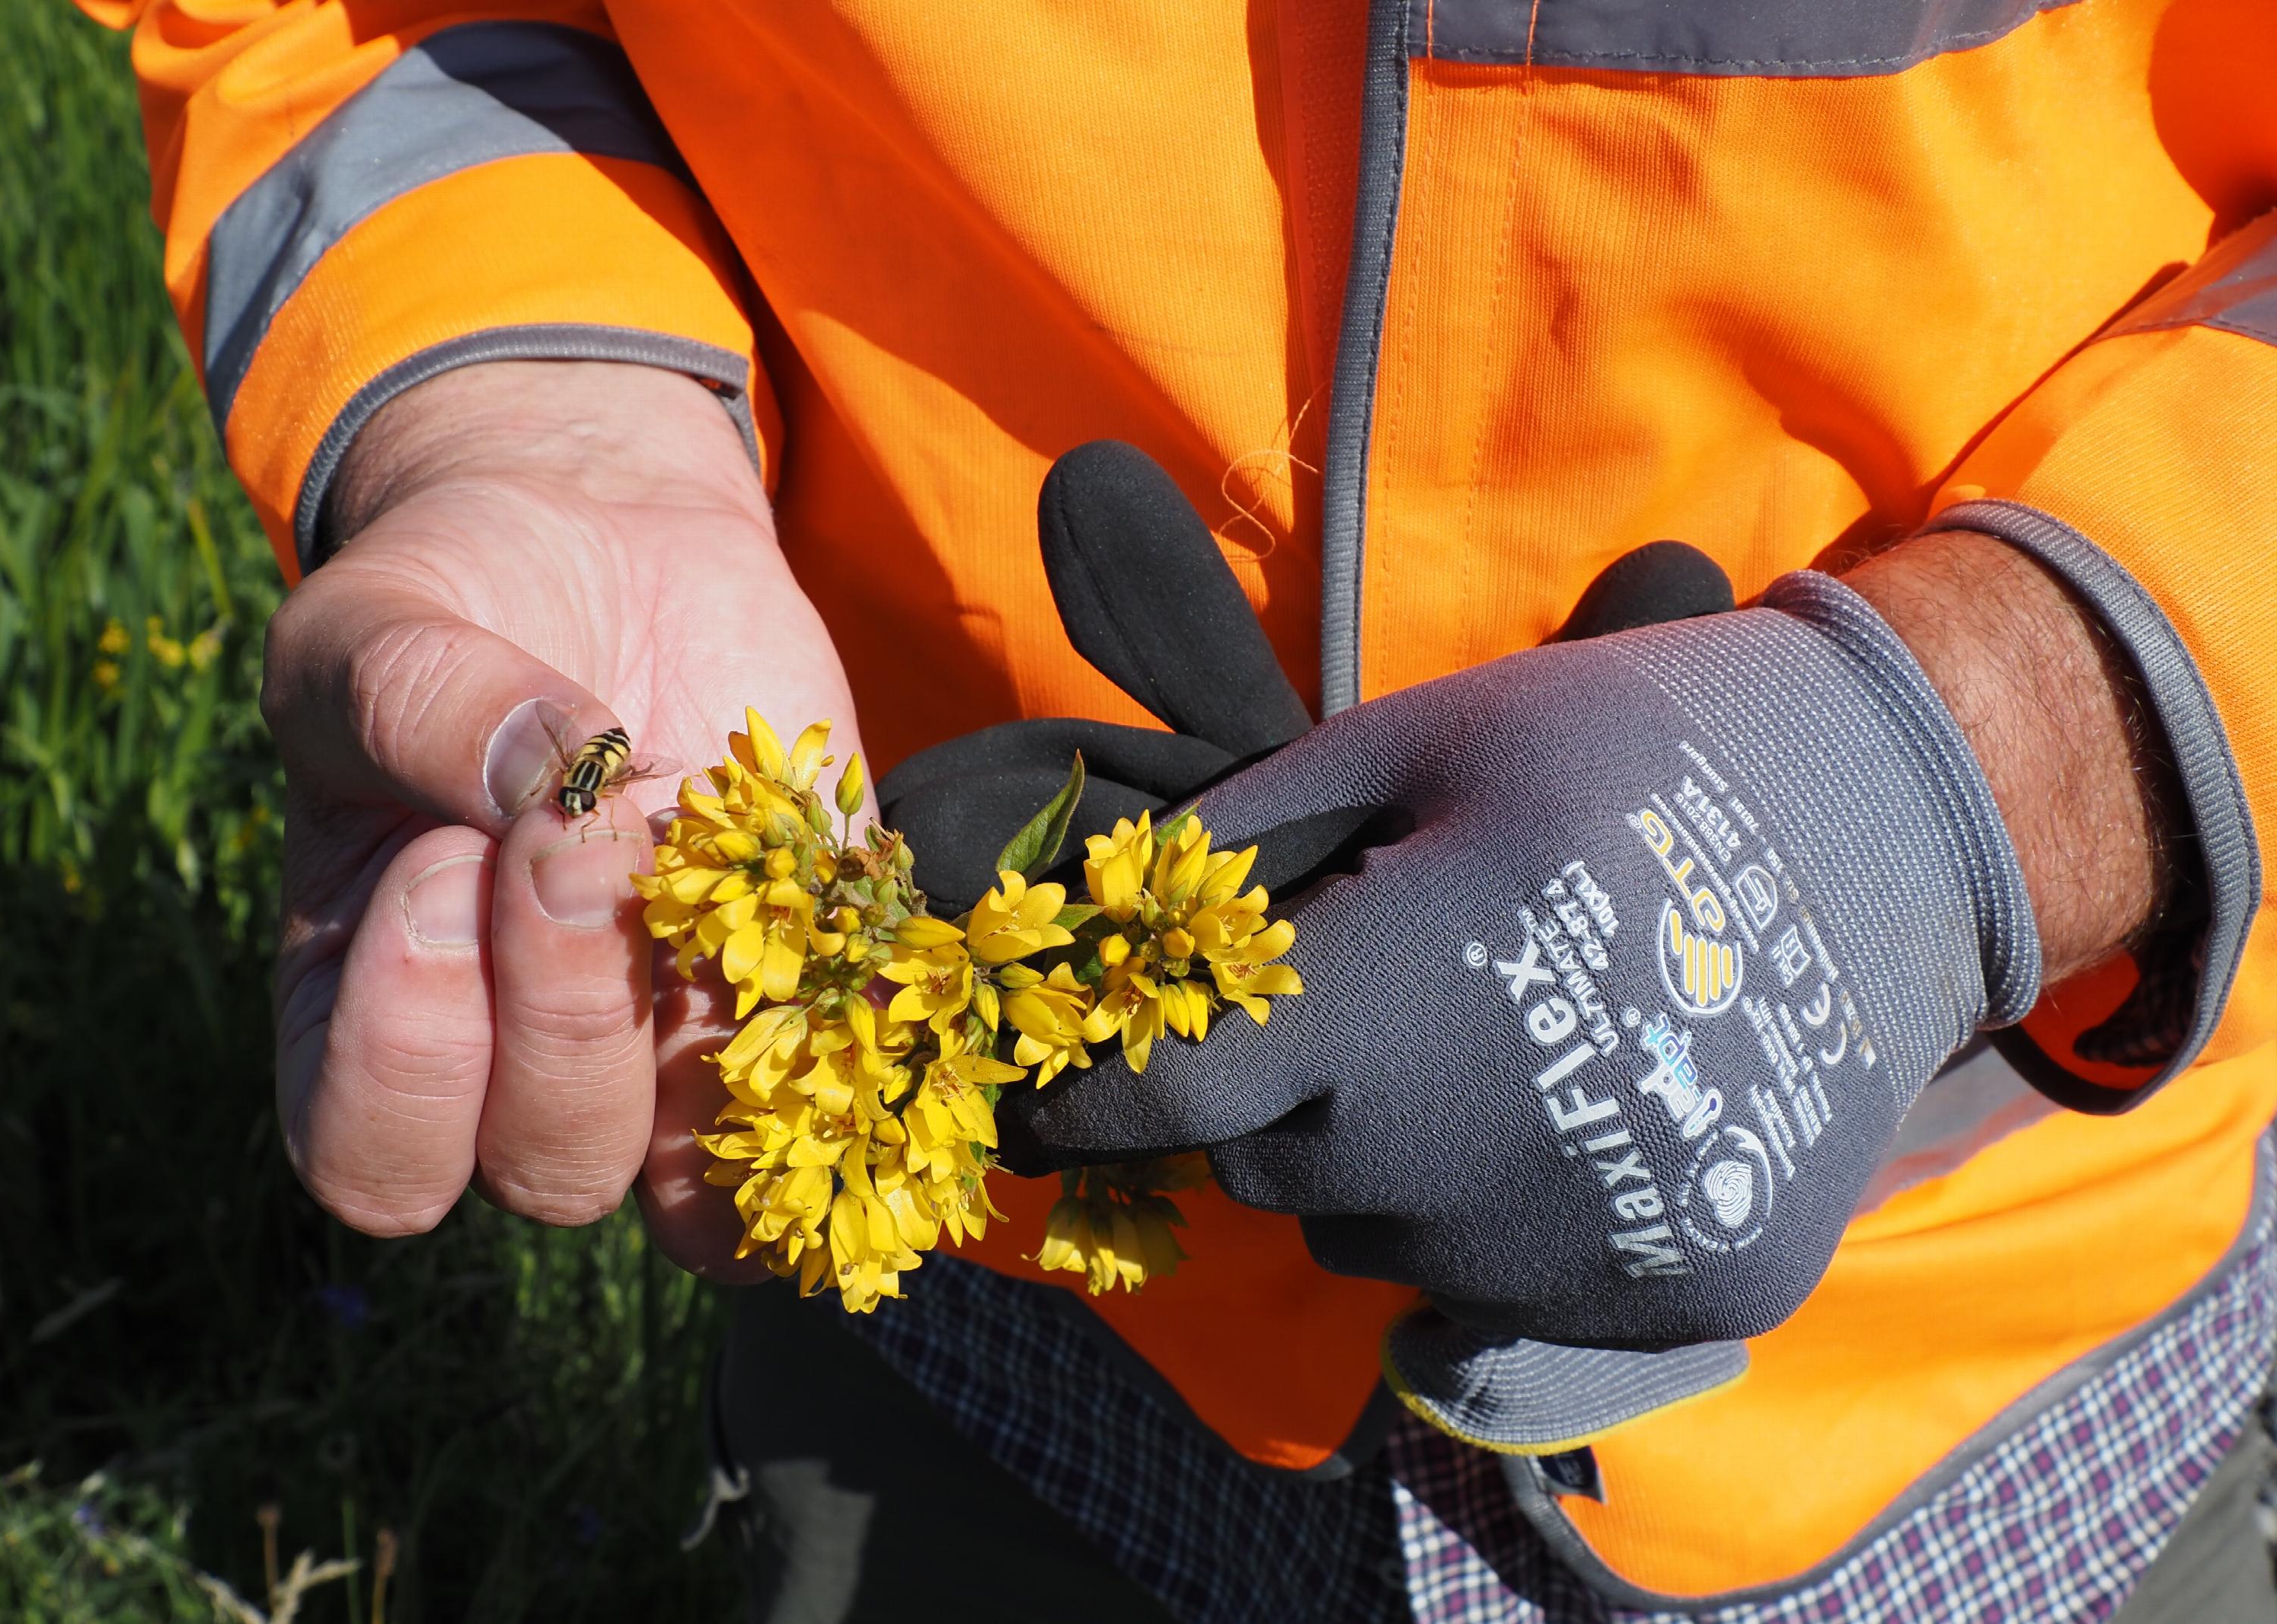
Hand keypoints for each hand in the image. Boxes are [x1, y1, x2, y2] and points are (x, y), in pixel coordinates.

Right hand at [260, 361, 861, 1276]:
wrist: (606, 542)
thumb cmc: (452, 603)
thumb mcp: (378, 629)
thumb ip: (418, 707)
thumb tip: (556, 779)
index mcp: (373, 1019)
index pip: (379, 1161)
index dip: (411, 1055)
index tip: (438, 864)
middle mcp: (525, 1065)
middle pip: (551, 1172)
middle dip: (564, 1015)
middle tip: (567, 838)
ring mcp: (679, 1042)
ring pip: (707, 1184)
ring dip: (713, 1047)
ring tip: (688, 865)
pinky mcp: (811, 983)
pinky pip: (857, 1088)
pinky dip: (868, 1040)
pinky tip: (840, 923)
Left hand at [1009, 554, 2077, 1348]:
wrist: (1889, 816)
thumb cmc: (1618, 749)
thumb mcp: (1411, 740)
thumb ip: (1241, 837)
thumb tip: (1107, 899)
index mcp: (1372, 1017)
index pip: (1158, 1099)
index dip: (1084, 1092)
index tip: (1046, 1088)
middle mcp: (1448, 1168)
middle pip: (1262, 1170)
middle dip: (1265, 1091)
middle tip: (1344, 995)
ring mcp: (1564, 1250)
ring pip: (1373, 1237)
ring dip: (1379, 1157)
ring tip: (1480, 1034)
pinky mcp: (1668, 1296)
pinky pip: (1503, 1282)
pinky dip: (1501, 1210)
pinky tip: (1576, 1103)